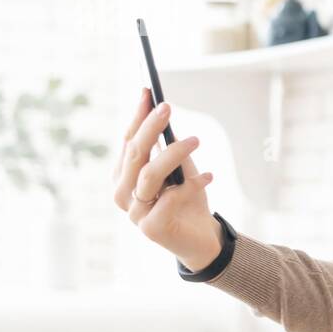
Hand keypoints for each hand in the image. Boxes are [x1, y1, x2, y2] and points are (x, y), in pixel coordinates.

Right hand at [111, 87, 220, 270]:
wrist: (201, 239)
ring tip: (196, 140)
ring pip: (149, 175)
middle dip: (150, 127)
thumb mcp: (180, 168)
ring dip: (173, 153)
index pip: (127, 141)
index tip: (147, 92)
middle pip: (134, 154)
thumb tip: (164, 111)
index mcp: (124, 175)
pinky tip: (209, 176)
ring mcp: (134, 212)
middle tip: (167, 107)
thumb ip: (169, 146)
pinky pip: (170, 199)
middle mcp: (123, 193)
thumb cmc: (188, 199)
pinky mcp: (150, 229)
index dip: (137, 116)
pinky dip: (192, 185)